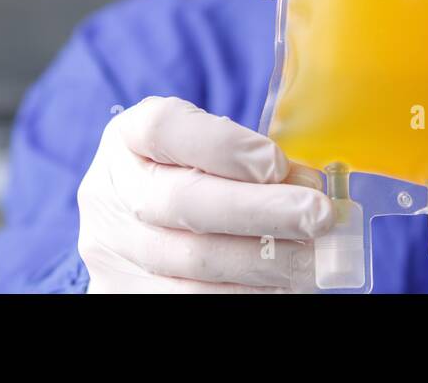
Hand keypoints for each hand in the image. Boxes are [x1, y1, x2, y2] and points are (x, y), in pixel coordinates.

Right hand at [77, 96, 331, 292]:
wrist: (138, 230)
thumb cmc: (188, 174)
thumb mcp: (205, 147)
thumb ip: (247, 156)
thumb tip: (306, 186)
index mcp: (128, 137)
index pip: (163, 128)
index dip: (222, 145)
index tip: (276, 163)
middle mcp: (110, 191)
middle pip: (182, 200)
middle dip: (260, 210)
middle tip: (317, 215)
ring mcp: (112, 248)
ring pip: (191, 261)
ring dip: (263, 261)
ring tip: (311, 257)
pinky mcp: (123, 293)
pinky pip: (190, 299)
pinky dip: (246, 293)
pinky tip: (283, 285)